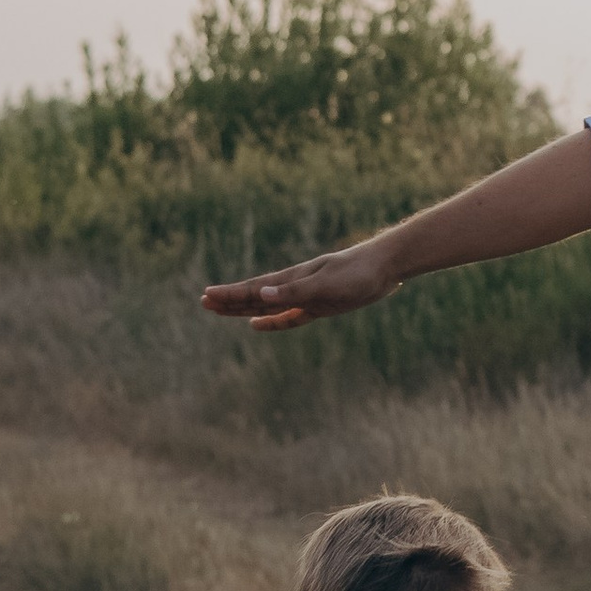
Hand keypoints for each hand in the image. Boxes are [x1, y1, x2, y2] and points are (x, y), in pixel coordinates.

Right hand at [198, 236, 400, 332]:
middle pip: (255, 296)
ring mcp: (307, 296)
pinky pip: (289, 317)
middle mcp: (295, 287)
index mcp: (293, 279)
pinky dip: (272, 322)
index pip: (254, 288)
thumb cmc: (357, 273)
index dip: (230, 294)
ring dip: (245, 309)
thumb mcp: (326, 284)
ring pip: (267, 306)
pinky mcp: (321, 306)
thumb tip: (261, 294)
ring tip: (221, 311)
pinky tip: (258, 323)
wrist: (385, 267)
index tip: (207, 296)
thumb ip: (294, 292)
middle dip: (230, 301)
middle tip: (204, 303)